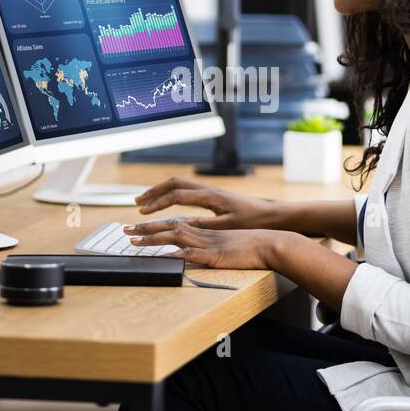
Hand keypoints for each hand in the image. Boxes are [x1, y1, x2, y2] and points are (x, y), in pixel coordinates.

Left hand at [125, 219, 288, 269]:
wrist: (270, 244)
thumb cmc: (252, 246)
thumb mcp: (227, 244)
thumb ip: (210, 246)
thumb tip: (194, 252)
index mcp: (205, 230)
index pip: (175, 224)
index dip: (155, 225)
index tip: (138, 227)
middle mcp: (203, 234)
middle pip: (169, 227)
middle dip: (145, 229)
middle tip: (125, 231)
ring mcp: (208, 243)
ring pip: (175, 237)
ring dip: (153, 238)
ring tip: (134, 241)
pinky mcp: (215, 255)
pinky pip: (192, 253)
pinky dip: (176, 253)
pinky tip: (163, 254)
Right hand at [134, 177, 281, 230]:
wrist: (272, 215)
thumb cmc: (252, 221)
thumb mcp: (226, 226)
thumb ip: (202, 225)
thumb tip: (179, 225)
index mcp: (210, 196)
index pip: (176, 195)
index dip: (157, 203)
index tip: (143, 212)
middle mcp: (208, 189)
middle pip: (174, 183)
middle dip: (153, 192)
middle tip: (137, 202)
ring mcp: (211, 190)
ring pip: (180, 184)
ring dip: (162, 191)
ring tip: (147, 201)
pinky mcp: (214, 195)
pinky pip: (186, 189)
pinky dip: (172, 193)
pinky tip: (168, 202)